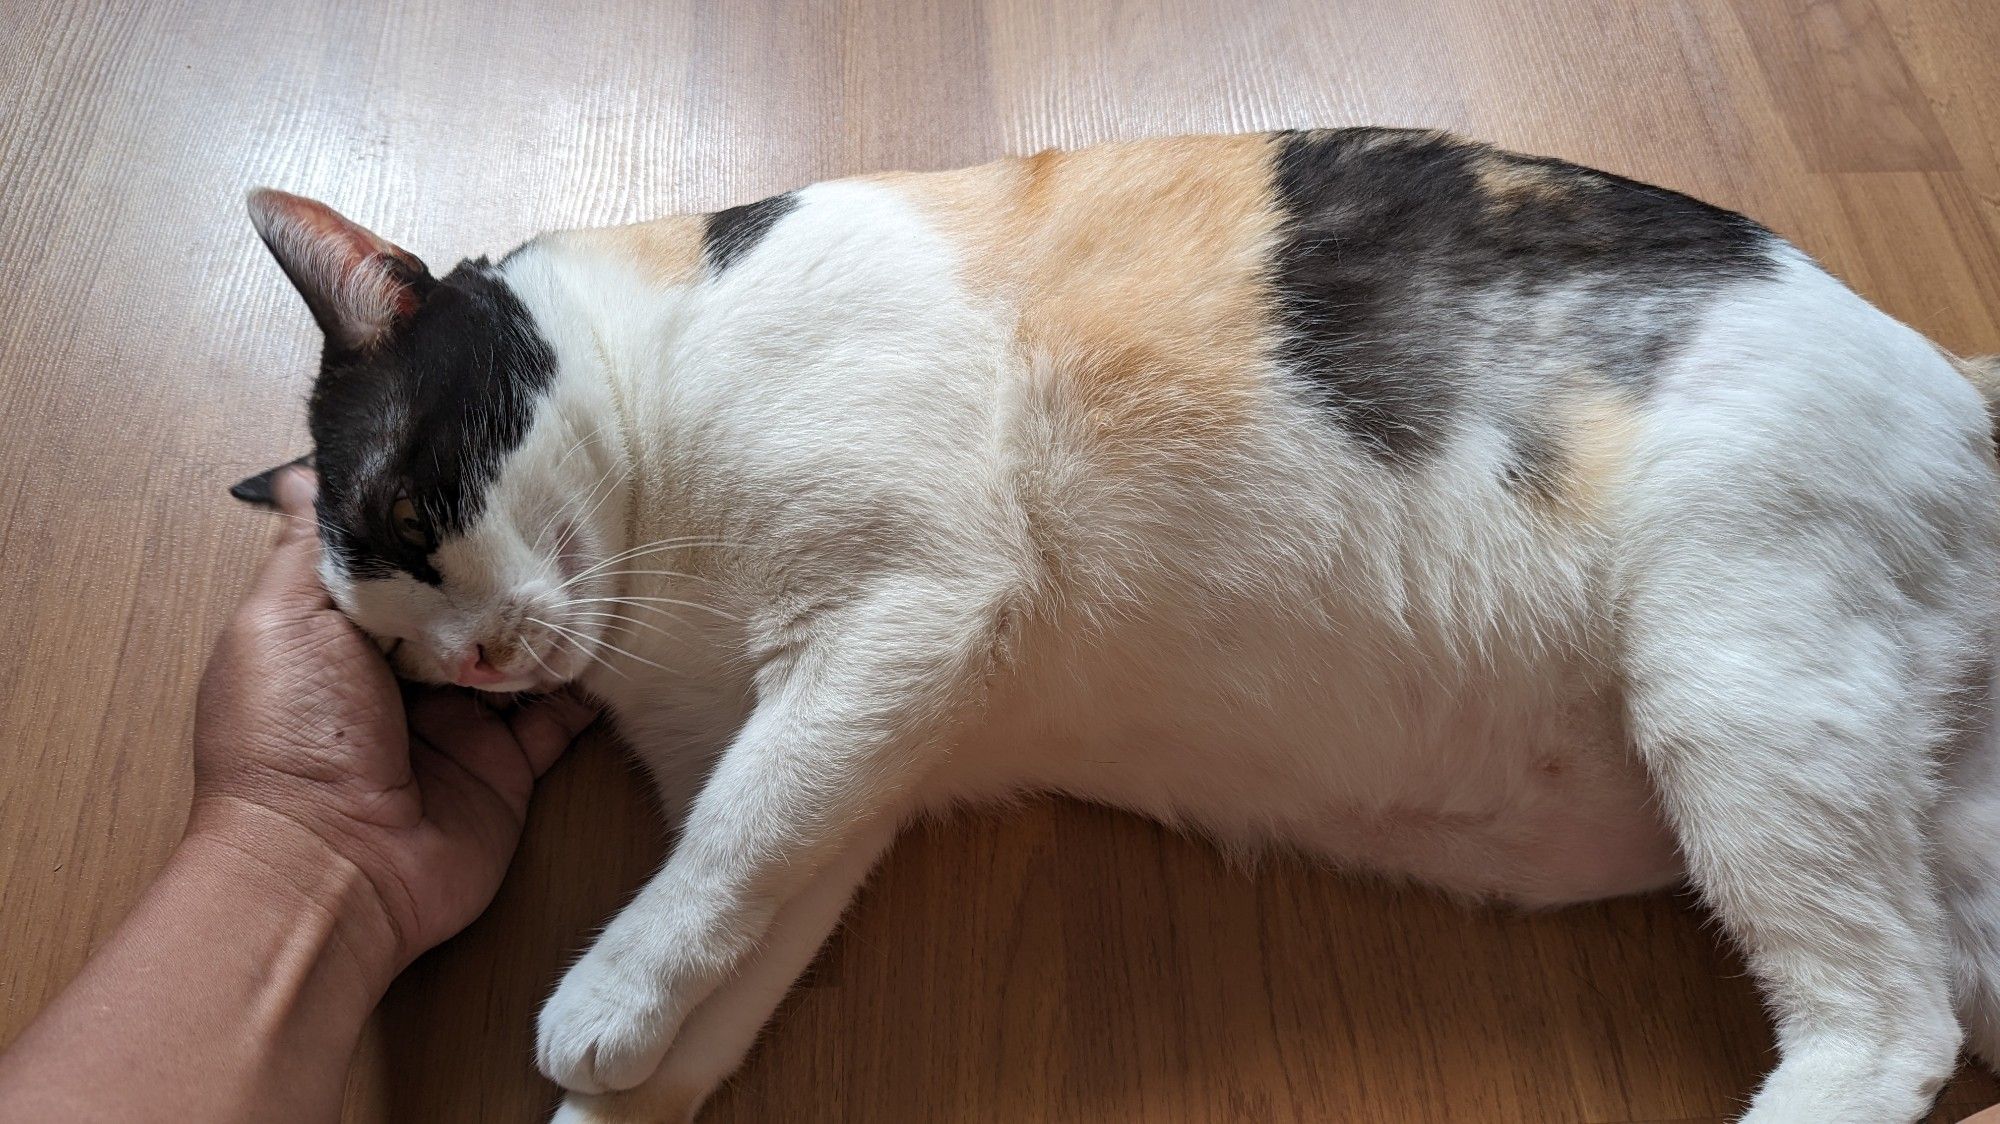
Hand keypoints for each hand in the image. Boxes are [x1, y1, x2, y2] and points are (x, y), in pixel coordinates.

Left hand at [190, 467, 598, 977]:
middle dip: (505, 564)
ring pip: (521, 651)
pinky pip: (561, 717)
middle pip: (468, 602)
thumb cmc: (290, 738)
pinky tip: (615, 636)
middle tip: (562, 502)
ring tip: (601, 558)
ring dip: (553, 617)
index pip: (397, 560)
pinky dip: (586, 683)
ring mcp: (461, 722)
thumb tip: (300, 472)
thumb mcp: (281, 621)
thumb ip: (306, 549)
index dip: (435, 521)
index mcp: (340, 635)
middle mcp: (403, 675)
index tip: (483, 463)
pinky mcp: (508, 767)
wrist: (330, 871)